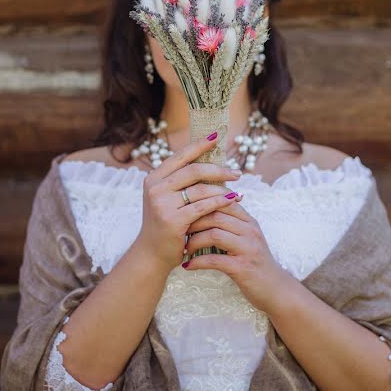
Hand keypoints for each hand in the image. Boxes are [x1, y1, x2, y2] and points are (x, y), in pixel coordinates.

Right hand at [133, 132, 243, 272]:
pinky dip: (220, 202)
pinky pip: (203, 207)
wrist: (152, 254)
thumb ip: (181, 182)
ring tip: (238, 190)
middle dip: (218, 170)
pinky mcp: (173, 220)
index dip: (199, 145)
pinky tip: (233, 200)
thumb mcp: (167, 199)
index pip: (180, 156)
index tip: (216, 137)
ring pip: (200, 189)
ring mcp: (162, 204)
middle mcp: (155, 188)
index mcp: (154, 178)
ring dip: (223, 189)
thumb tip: (210, 162)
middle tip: (236, 173)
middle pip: (193, 170)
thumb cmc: (165, 224)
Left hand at [183, 199, 289, 312]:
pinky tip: (188, 265)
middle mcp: (250, 231)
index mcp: (249, 221)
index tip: (183, 212)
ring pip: (214, 234)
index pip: (222, 201)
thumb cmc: (255, 262)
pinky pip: (214, 260)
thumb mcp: (247, 238)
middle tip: (179, 230)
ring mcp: (248, 248)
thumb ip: (231, 224)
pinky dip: (197, 262)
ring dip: (194, 241)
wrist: (275, 289)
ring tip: (184, 248)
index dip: (200, 204)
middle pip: (216, 215)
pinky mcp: (243, 267)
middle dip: (193, 222)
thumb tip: (204, 211)